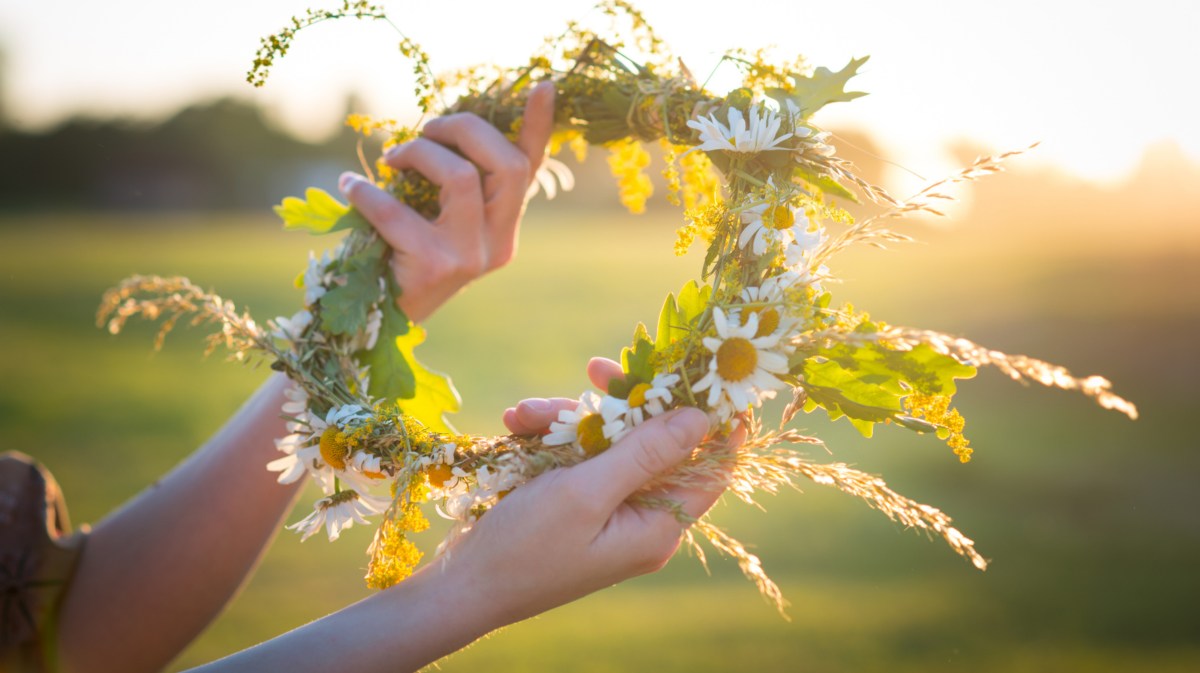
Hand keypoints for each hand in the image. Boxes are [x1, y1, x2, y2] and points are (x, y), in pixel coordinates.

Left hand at [338, 82, 555, 322]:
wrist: (371, 323)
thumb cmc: (400, 258)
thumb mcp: (436, 218)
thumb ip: (453, 183)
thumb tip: (443, 129)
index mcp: (504, 229)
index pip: (529, 170)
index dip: (538, 126)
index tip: (545, 85)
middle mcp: (498, 244)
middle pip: (505, 164)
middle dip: (463, 129)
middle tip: (425, 128)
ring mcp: (471, 258)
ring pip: (462, 176)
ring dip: (420, 152)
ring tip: (391, 159)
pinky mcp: (435, 268)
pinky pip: (399, 212)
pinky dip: (369, 192)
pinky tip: (351, 187)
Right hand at [424, 357, 733, 627]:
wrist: (462, 585)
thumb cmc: (526, 548)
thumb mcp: (587, 493)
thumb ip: (645, 453)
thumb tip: (701, 418)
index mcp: (658, 525)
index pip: (711, 468)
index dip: (717, 423)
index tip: (709, 375)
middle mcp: (640, 516)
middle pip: (653, 443)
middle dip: (618, 406)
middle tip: (597, 370)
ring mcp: (606, 508)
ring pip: (608, 441)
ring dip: (568, 420)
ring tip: (524, 416)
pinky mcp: (575, 500)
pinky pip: (577, 454)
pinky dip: (549, 437)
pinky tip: (517, 425)